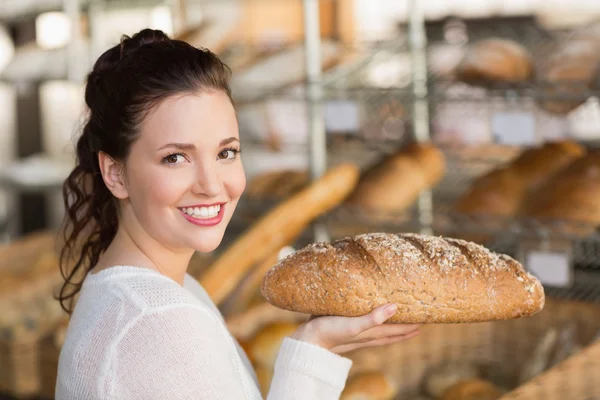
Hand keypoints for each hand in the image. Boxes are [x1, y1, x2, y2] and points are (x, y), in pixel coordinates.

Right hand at [291, 303, 419, 353]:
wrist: (307, 341)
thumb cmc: (329, 333)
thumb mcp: (353, 325)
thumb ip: (373, 318)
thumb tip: (395, 308)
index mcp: (370, 333)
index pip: (396, 330)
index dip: (411, 326)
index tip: (426, 320)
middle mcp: (366, 334)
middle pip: (391, 332)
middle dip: (405, 328)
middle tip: (420, 322)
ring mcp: (355, 332)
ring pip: (379, 330)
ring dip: (392, 326)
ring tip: (401, 321)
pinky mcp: (344, 326)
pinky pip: (365, 323)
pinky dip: (373, 320)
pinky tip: (369, 314)